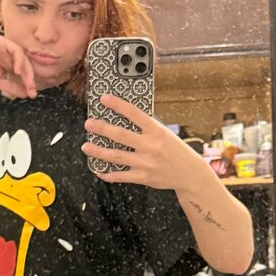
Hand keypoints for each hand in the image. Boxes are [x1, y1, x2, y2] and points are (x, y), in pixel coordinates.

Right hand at [0, 35, 36, 98]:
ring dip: (27, 71)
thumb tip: (25, 94)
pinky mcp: (2, 42)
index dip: (28, 84)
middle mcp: (8, 55)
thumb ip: (10, 87)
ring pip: (23, 58)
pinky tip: (17, 71)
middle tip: (33, 91)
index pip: (22, 73)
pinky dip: (19, 61)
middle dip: (30, 79)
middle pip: (26, 66)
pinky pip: (16, 50)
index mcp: (6, 63)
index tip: (31, 95)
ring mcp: (6, 47)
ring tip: (28, 83)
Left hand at [81, 93, 206, 190]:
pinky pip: (121, 176)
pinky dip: (108, 173)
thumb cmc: (175, 150)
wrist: (190, 174)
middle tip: (89, 124)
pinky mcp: (143, 177)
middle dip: (102, 129)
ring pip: (116, 156)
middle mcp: (150, 146)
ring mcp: (146, 163)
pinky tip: (98, 169)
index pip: (134, 114)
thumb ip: (146, 128)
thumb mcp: (165, 133)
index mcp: (157, 131)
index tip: (104, 99)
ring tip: (86, 146)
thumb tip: (123, 118)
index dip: (118, 105)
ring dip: (98, 151)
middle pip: (120, 136)